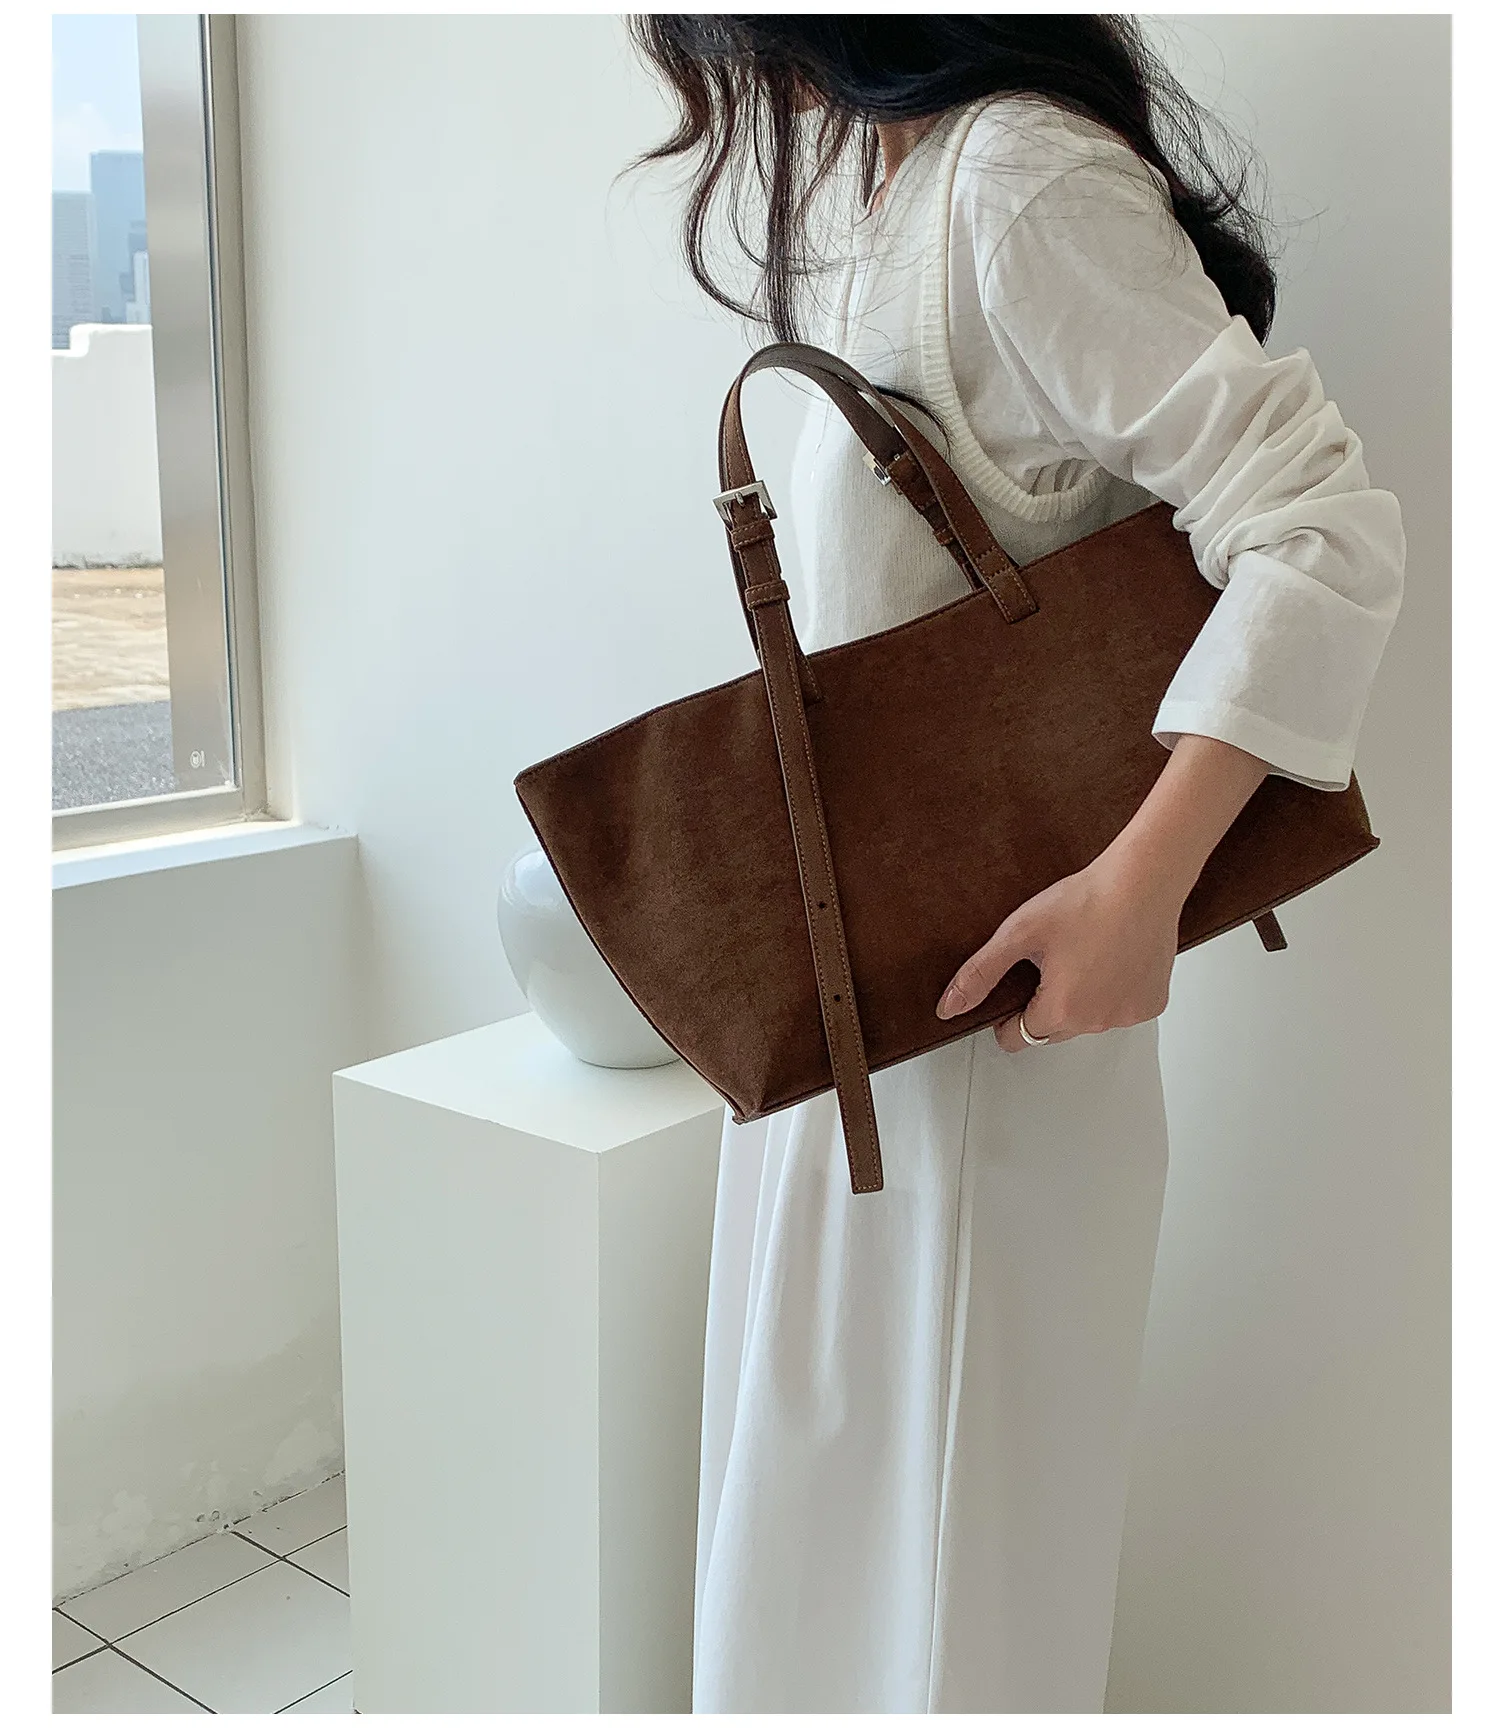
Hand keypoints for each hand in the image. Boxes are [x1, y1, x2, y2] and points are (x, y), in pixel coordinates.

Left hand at [935, 851, 1183, 1050]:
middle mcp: (1097, 1022)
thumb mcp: (1018, 934)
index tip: (1014, 990)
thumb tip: (949, 1007)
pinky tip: (1110, 959)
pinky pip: (1121, 1009)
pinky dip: (1113, 993)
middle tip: (1050, 962)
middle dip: (1044, 1006)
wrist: (1142, 881)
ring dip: (1079, 1001)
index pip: (1018, 1038)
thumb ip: (981, 973)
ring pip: (1088, 1021)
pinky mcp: (1152, 1004)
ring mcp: (1128, 1016)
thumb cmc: (1086, 901)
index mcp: (1061, 1011)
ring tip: (1081, 955)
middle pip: (1052, 1033)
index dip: (1007, 1017)